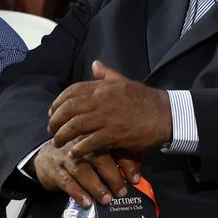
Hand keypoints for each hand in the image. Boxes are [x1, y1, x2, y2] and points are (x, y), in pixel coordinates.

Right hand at [32, 137, 142, 206]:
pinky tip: (86, 202)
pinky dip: (77, 192)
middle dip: (112, 176)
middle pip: (99, 157)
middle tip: (122, 192)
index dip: (127, 163)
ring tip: (106, 199)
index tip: (136, 179)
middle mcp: (81, 144)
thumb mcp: (96, 152)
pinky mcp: (55, 169)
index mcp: (95, 137)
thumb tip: (136, 175)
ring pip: (82, 170)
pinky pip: (66, 181)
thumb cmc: (79, 155)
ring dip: (96, 186)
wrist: (45, 156)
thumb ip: (115, 158)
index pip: (115, 148)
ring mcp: (67, 156)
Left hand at [48, 61, 172, 156]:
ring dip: (63, 135)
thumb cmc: (146, 99)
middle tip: (51, 129)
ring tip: (57, 142)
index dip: (58, 102)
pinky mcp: (115, 134)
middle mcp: (102, 100)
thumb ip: (107, 74)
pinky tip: (73, 153)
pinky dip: (79, 148)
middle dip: (56, 119)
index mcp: (104, 87)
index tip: (53, 111)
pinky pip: (90, 142)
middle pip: (69, 108)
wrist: (166, 115)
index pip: (72, 91)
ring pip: (76, 125)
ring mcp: (108, 117)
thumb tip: (94, 64)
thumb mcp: (125, 81)